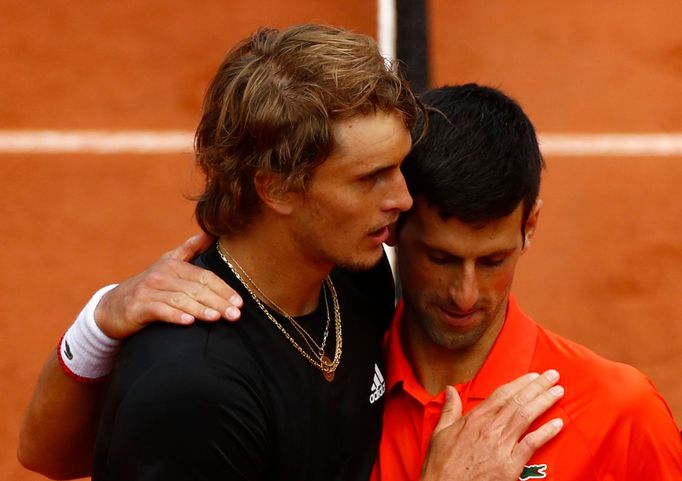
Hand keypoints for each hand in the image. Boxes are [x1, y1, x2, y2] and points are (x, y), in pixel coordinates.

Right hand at [94, 233, 242, 338]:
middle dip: (218, 301)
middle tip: (235, 315)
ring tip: (217, 318)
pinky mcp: (137, 307)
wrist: (112, 307)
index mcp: (172, 264)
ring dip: (200, 309)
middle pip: (196, 288)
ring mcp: (148, 290)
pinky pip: (159, 310)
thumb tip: (210, 233)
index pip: (204, 276)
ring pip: (180, 299)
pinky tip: (189, 322)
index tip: (239, 302)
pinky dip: (175, 316)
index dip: (223, 289)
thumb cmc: (148, 287)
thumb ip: (189, 250)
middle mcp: (161, 275)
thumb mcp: (167, 264)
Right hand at [421, 370, 563, 480]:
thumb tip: (450, 389)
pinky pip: (531, 444)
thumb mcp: (440, 432)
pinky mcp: (510, 464)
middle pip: (517, 402)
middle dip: (537, 386)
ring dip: (543, 402)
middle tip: (552, 375)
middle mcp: (490, 428)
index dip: (519, 383)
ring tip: (558, 392)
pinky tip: (558, 424)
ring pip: (526, 417)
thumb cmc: (441, 465)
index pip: (501, 395)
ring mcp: (501, 445)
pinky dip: (545, 432)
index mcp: (474, 419)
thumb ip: (449, 409)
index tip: (532, 375)